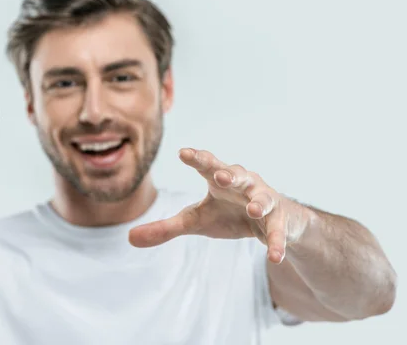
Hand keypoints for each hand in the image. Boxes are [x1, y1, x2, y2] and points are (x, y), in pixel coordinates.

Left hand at [129, 148, 309, 263]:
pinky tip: (274, 257)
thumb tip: (129, 238)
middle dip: (230, 174)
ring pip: (263, 197)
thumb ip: (165, 227)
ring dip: (259, 202)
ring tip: (253, 209)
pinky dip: (277, 242)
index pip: (206, 165)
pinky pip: (278, 231)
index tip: (183, 153)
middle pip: (237, 174)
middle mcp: (243, 184)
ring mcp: (264, 200)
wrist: (270, 222)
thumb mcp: (195, 221)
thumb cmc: (227, 214)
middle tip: (221, 175)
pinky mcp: (280, 220)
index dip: (196, 158)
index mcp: (219, 179)